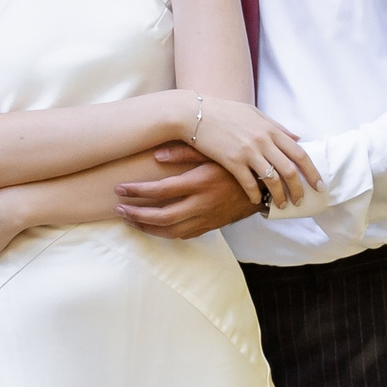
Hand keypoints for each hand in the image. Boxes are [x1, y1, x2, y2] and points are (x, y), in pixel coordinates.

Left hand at [115, 147, 263, 238]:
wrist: (268, 186)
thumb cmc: (238, 163)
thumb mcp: (214, 151)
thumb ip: (185, 152)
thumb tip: (156, 156)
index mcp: (201, 183)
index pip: (161, 191)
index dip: (137, 192)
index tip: (120, 189)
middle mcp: (203, 204)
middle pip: (161, 217)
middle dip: (136, 215)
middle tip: (119, 210)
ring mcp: (208, 218)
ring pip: (171, 231)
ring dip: (147, 228)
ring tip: (130, 220)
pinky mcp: (212, 226)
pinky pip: (184, 235)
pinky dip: (166, 233)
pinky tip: (154, 227)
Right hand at [188, 96, 321, 209]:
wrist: (194, 113)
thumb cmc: (224, 112)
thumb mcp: (254, 113)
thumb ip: (277, 126)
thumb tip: (297, 138)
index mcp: (271, 129)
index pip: (300, 154)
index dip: (312, 172)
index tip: (318, 185)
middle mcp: (263, 141)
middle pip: (290, 170)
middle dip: (299, 189)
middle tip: (301, 201)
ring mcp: (248, 152)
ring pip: (272, 180)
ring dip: (279, 196)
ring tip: (281, 205)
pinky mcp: (231, 161)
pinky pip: (249, 184)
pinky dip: (254, 195)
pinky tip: (255, 201)